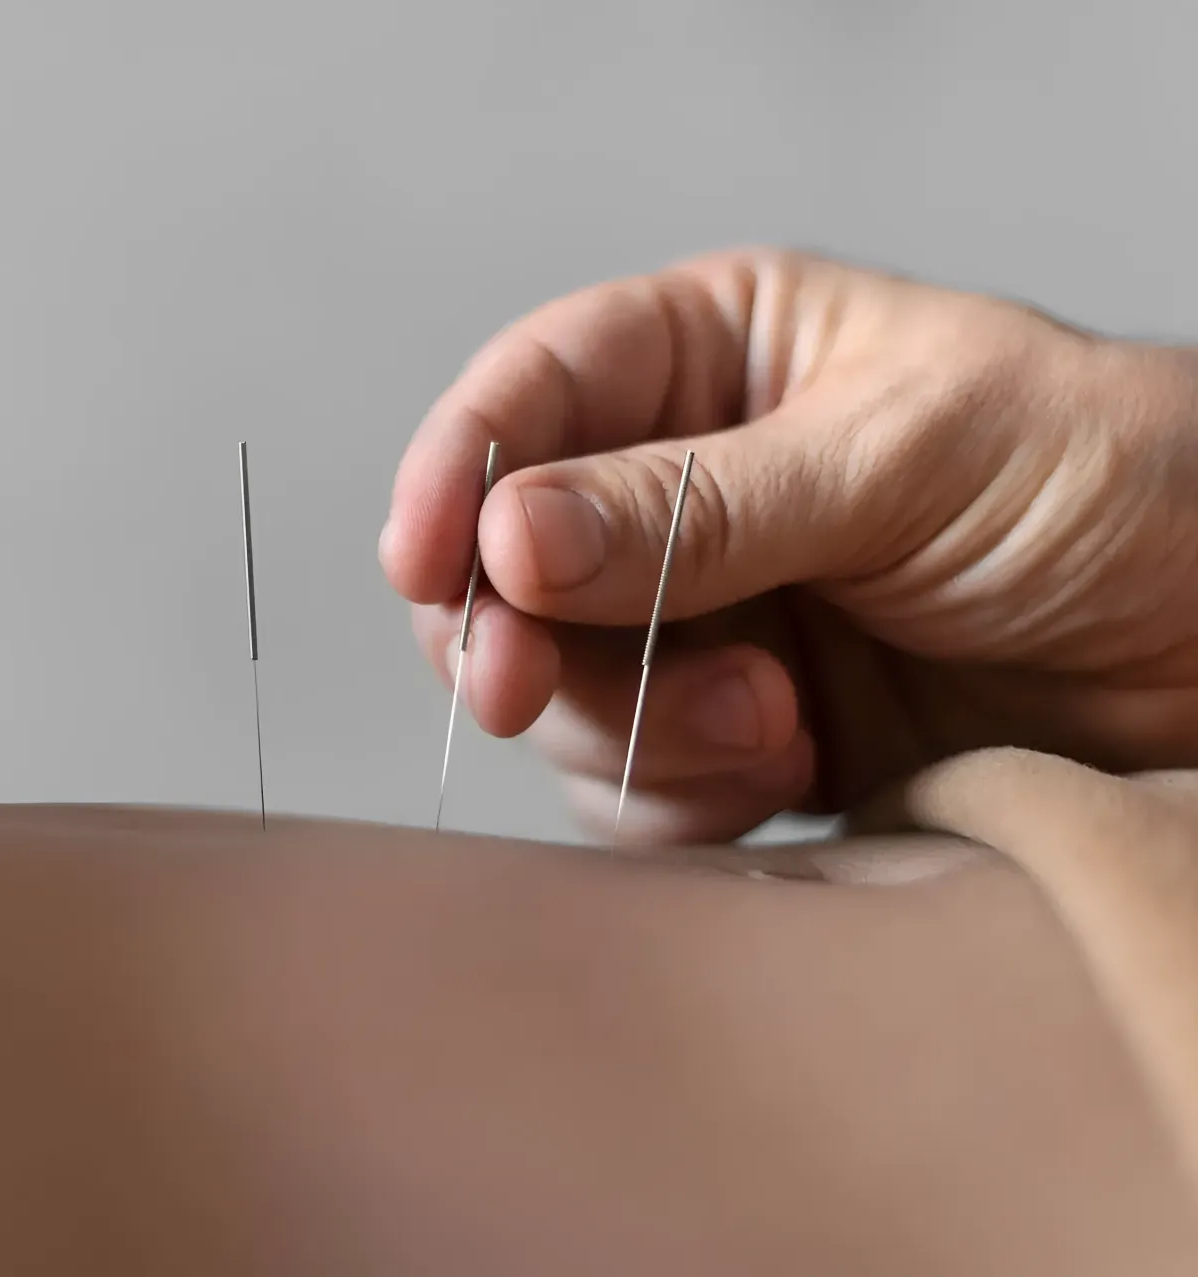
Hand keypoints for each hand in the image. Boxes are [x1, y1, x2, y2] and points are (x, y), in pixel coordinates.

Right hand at [380, 248, 1197, 842]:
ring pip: (556, 688)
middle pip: (504, 562)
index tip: (425, 559)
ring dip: (630, 725)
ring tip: (774, 723)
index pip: (535, 393)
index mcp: (715, 359)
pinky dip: (675, 796)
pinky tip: (785, 769)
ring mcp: (705, 616)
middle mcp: (683, 486)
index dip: (455, 470)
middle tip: (526, 685)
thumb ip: (699, 504)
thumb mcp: (906, 457)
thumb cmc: (1108, 480)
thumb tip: (507, 535)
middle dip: (515, 631)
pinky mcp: (736, 732)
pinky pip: (630, 782)